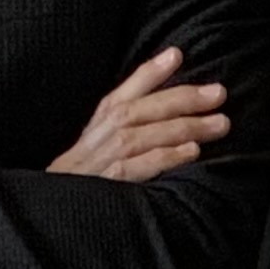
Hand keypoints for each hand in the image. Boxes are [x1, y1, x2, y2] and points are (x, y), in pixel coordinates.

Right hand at [47, 46, 226, 180]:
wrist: (49, 214)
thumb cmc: (86, 179)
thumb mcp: (99, 145)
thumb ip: (128, 122)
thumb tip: (168, 103)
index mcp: (97, 125)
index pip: (123, 93)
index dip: (148, 73)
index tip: (176, 54)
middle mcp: (98, 138)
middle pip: (140, 110)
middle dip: (181, 99)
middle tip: (219, 93)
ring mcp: (101, 161)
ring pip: (144, 136)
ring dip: (185, 127)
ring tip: (220, 123)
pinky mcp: (107, 185)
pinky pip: (138, 167)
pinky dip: (165, 157)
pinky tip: (191, 152)